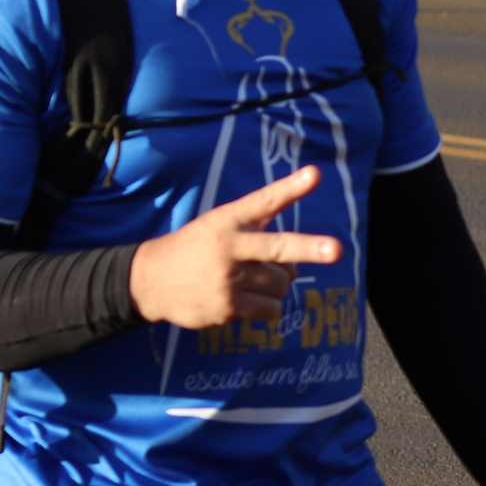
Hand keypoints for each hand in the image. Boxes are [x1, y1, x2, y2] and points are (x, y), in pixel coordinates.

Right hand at [129, 167, 342, 329]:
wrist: (149, 281)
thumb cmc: (197, 249)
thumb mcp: (221, 227)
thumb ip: (261, 232)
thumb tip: (294, 267)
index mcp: (228, 221)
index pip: (264, 201)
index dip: (290, 188)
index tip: (315, 175)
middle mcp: (230, 247)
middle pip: (278, 247)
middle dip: (310, 248)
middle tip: (336, 249)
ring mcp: (228, 279)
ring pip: (281, 284)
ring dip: (276, 285)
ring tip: (251, 281)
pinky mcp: (227, 308)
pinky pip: (270, 310)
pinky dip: (267, 307)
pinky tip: (242, 299)